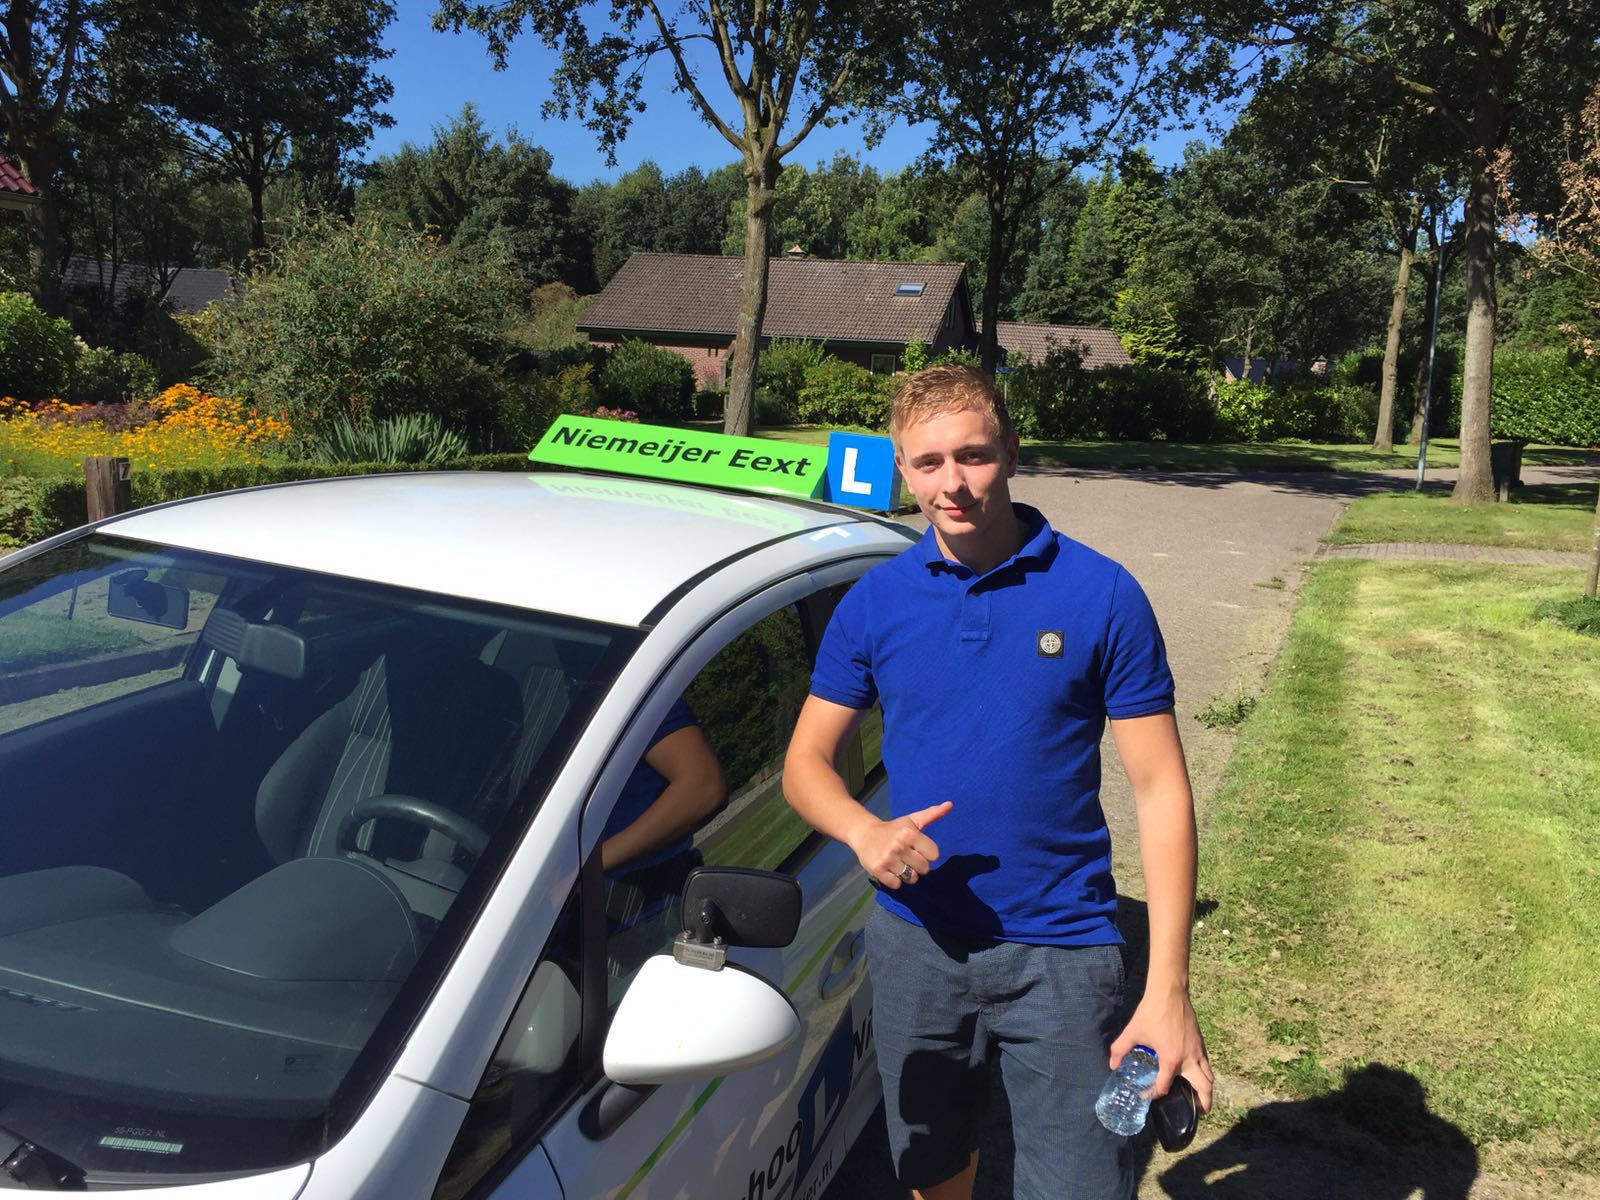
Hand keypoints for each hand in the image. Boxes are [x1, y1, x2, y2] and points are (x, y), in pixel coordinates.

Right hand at [847, 802, 951, 888]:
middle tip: (908, 857)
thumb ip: (932, 814)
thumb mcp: (912, 820)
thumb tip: (950, 805)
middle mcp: (899, 846)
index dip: (928, 854)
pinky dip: (895, 881)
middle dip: (918, 865)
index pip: (934, 855)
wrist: (864, 833)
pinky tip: (890, 870)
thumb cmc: (893, 828)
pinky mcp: (877, 870)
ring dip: (907, 874)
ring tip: (899, 864)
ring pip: (911, 878)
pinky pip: (897, 885)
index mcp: (909, 833)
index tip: (918, 849)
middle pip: (924, 869)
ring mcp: (887, 859)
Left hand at [1110, 985, 1213, 1113]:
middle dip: (1202, 1104)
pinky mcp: (1200, 1042)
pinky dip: (1205, 1075)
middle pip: (1204, 1088)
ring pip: (1209, 1077)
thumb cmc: (1151, 1012)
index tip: (1147, 1096)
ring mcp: (1198, 1051)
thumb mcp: (1132, 1031)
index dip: (1154, 1094)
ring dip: (1207, 1090)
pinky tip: (1195, 1075)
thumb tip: (1112, 1065)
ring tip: (1199, 1099)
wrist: (1170, 992)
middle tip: (1196, 1112)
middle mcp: (1189, 1059)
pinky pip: (1207, 1064)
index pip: (1165, 1086)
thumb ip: (1120, 1049)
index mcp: (1172, 1059)